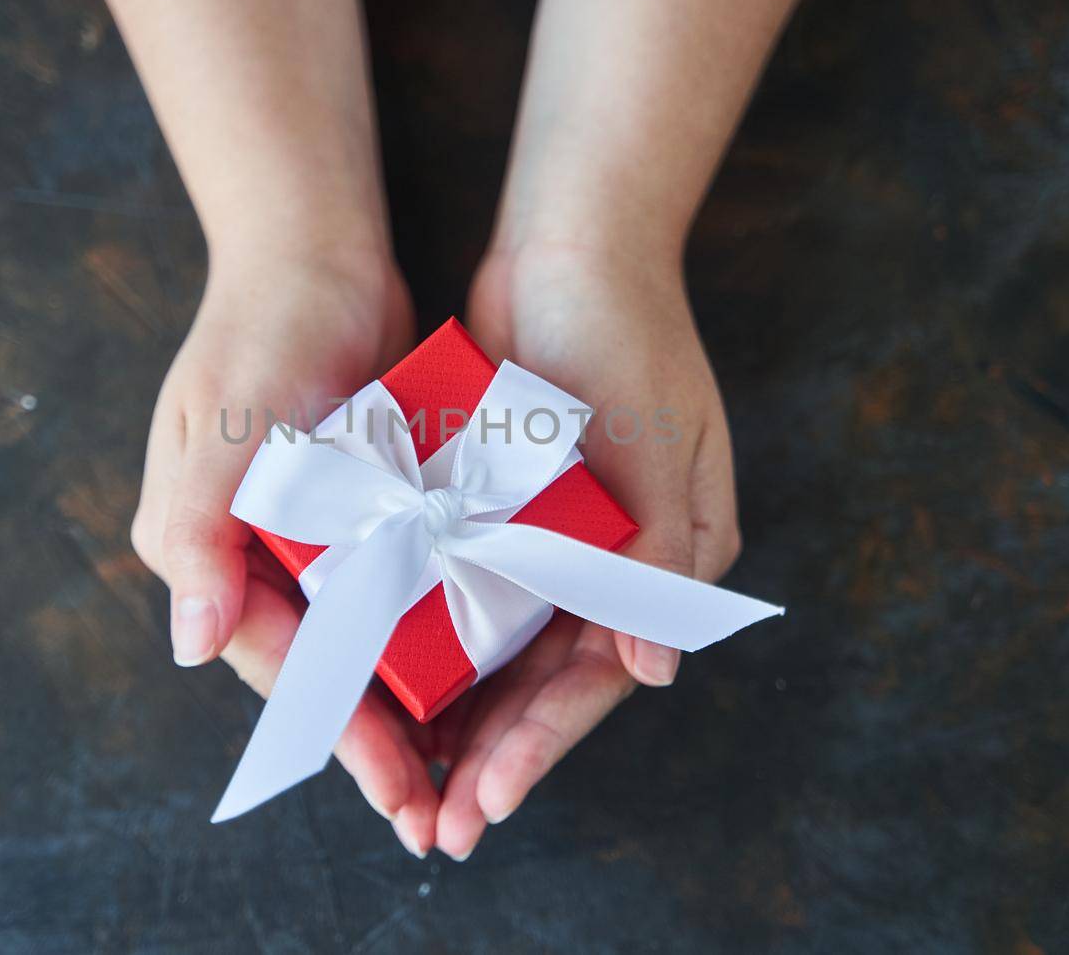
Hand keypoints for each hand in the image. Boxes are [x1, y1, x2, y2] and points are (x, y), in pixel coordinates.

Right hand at [129, 251, 440, 855]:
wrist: (314, 253)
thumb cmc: (258, 333)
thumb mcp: (224, 428)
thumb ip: (202, 532)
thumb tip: (195, 647)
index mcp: (213, 550)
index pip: (282, 662)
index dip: (339, 730)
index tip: (395, 788)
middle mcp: (258, 552)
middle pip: (326, 665)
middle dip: (377, 739)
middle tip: (436, 810)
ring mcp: (315, 530)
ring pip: (367, 637)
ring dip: (408, 697)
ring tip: (464, 763)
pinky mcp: (365, 503)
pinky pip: (400, 582)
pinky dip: (430, 627)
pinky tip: (482, 666)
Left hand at [431, 240, 742, 858]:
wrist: (569, 244)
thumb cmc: (626, 334)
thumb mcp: (656, 443)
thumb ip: (658, 557)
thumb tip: (653, 672)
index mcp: (672, 556)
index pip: (602, 673)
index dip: (544, 742)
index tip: (485, 797)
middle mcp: (619, 559)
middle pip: (552, 680)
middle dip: (497, 753)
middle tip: (439, 825)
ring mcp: (564, 538)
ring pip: (509, 652)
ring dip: (466, 716)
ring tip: (413, 784)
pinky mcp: (511, 511)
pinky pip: (476, 596)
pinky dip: (444, 643)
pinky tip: (397, 688)